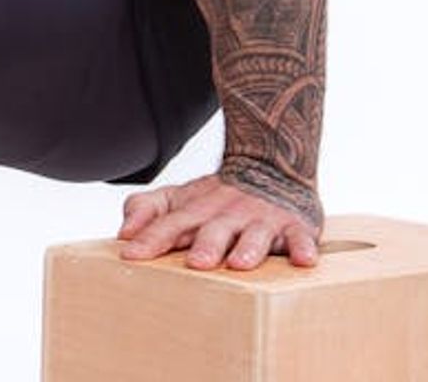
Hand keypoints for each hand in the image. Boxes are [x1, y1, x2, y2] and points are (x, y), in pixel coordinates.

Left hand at [116, 172, 321, 270]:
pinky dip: (303, 247)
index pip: (169, 224)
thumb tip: (123, 233)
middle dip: (206, 245)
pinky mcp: (294, 226)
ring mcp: (261, 219)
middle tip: (196, 264)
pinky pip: (300, 237)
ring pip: (256, 234)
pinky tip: (304, 260)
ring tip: (240, 263)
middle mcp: (228, 214)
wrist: (271, 164)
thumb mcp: (177, 199)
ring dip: (249, 248)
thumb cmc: (217, 197)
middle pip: (214, 230)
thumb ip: (147, 211)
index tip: (131, 254)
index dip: (150, 237)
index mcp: (196, 210)